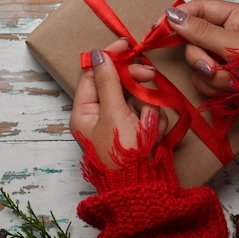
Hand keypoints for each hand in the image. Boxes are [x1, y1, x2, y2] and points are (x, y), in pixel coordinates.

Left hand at [70, 39, 167, 168]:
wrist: (145, 191)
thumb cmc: (122, 154)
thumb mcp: (113, 113)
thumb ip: (109, 81)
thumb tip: (97, 53)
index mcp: (84, 113)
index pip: (93, 75)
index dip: (109, 59)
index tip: (126, 46)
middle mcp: (100, 118)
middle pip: (118, 85)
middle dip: (136, 85)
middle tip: (150, 76)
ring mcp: (120, 127)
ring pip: (138, 100)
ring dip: (148, 109)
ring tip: (147, 128)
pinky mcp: (139, 135)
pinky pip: (149, 116)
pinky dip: (154, 124)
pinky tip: (154, 137)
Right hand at [164, 0, 238, 97]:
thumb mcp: (234, 45)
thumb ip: (201, 31)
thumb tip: (172, 16)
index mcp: (237, 17)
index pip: (199, 9)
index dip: (178, 17)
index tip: (158, 27)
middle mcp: (228, 34)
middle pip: (193, 40)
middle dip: (201, 57)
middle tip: (212, 66)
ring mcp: (224, 56)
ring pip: (197, 61)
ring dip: (210, 74)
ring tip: (230, 81)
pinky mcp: (222, 75)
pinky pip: (202, 78)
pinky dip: (214, 85)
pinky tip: (231, 89)